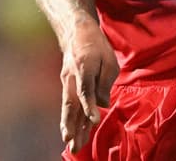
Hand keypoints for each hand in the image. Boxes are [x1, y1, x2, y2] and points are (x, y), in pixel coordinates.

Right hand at [59, 20, 117, 152]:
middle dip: (72, 125)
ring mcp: (66, 82)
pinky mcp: (66, 86)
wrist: (75, 31)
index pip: (86, 90)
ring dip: (69, 127)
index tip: (94, 121)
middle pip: (72, 104)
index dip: (89, 107)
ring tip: (70, 145)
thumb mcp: (109, 58)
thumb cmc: (96, 44)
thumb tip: (103, 104)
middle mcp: (72, 76)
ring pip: (67, 107)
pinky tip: (70, 133)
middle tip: (72, 144)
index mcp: (85, 66)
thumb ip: (105, 82)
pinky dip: (68, 120)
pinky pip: (68, 105)